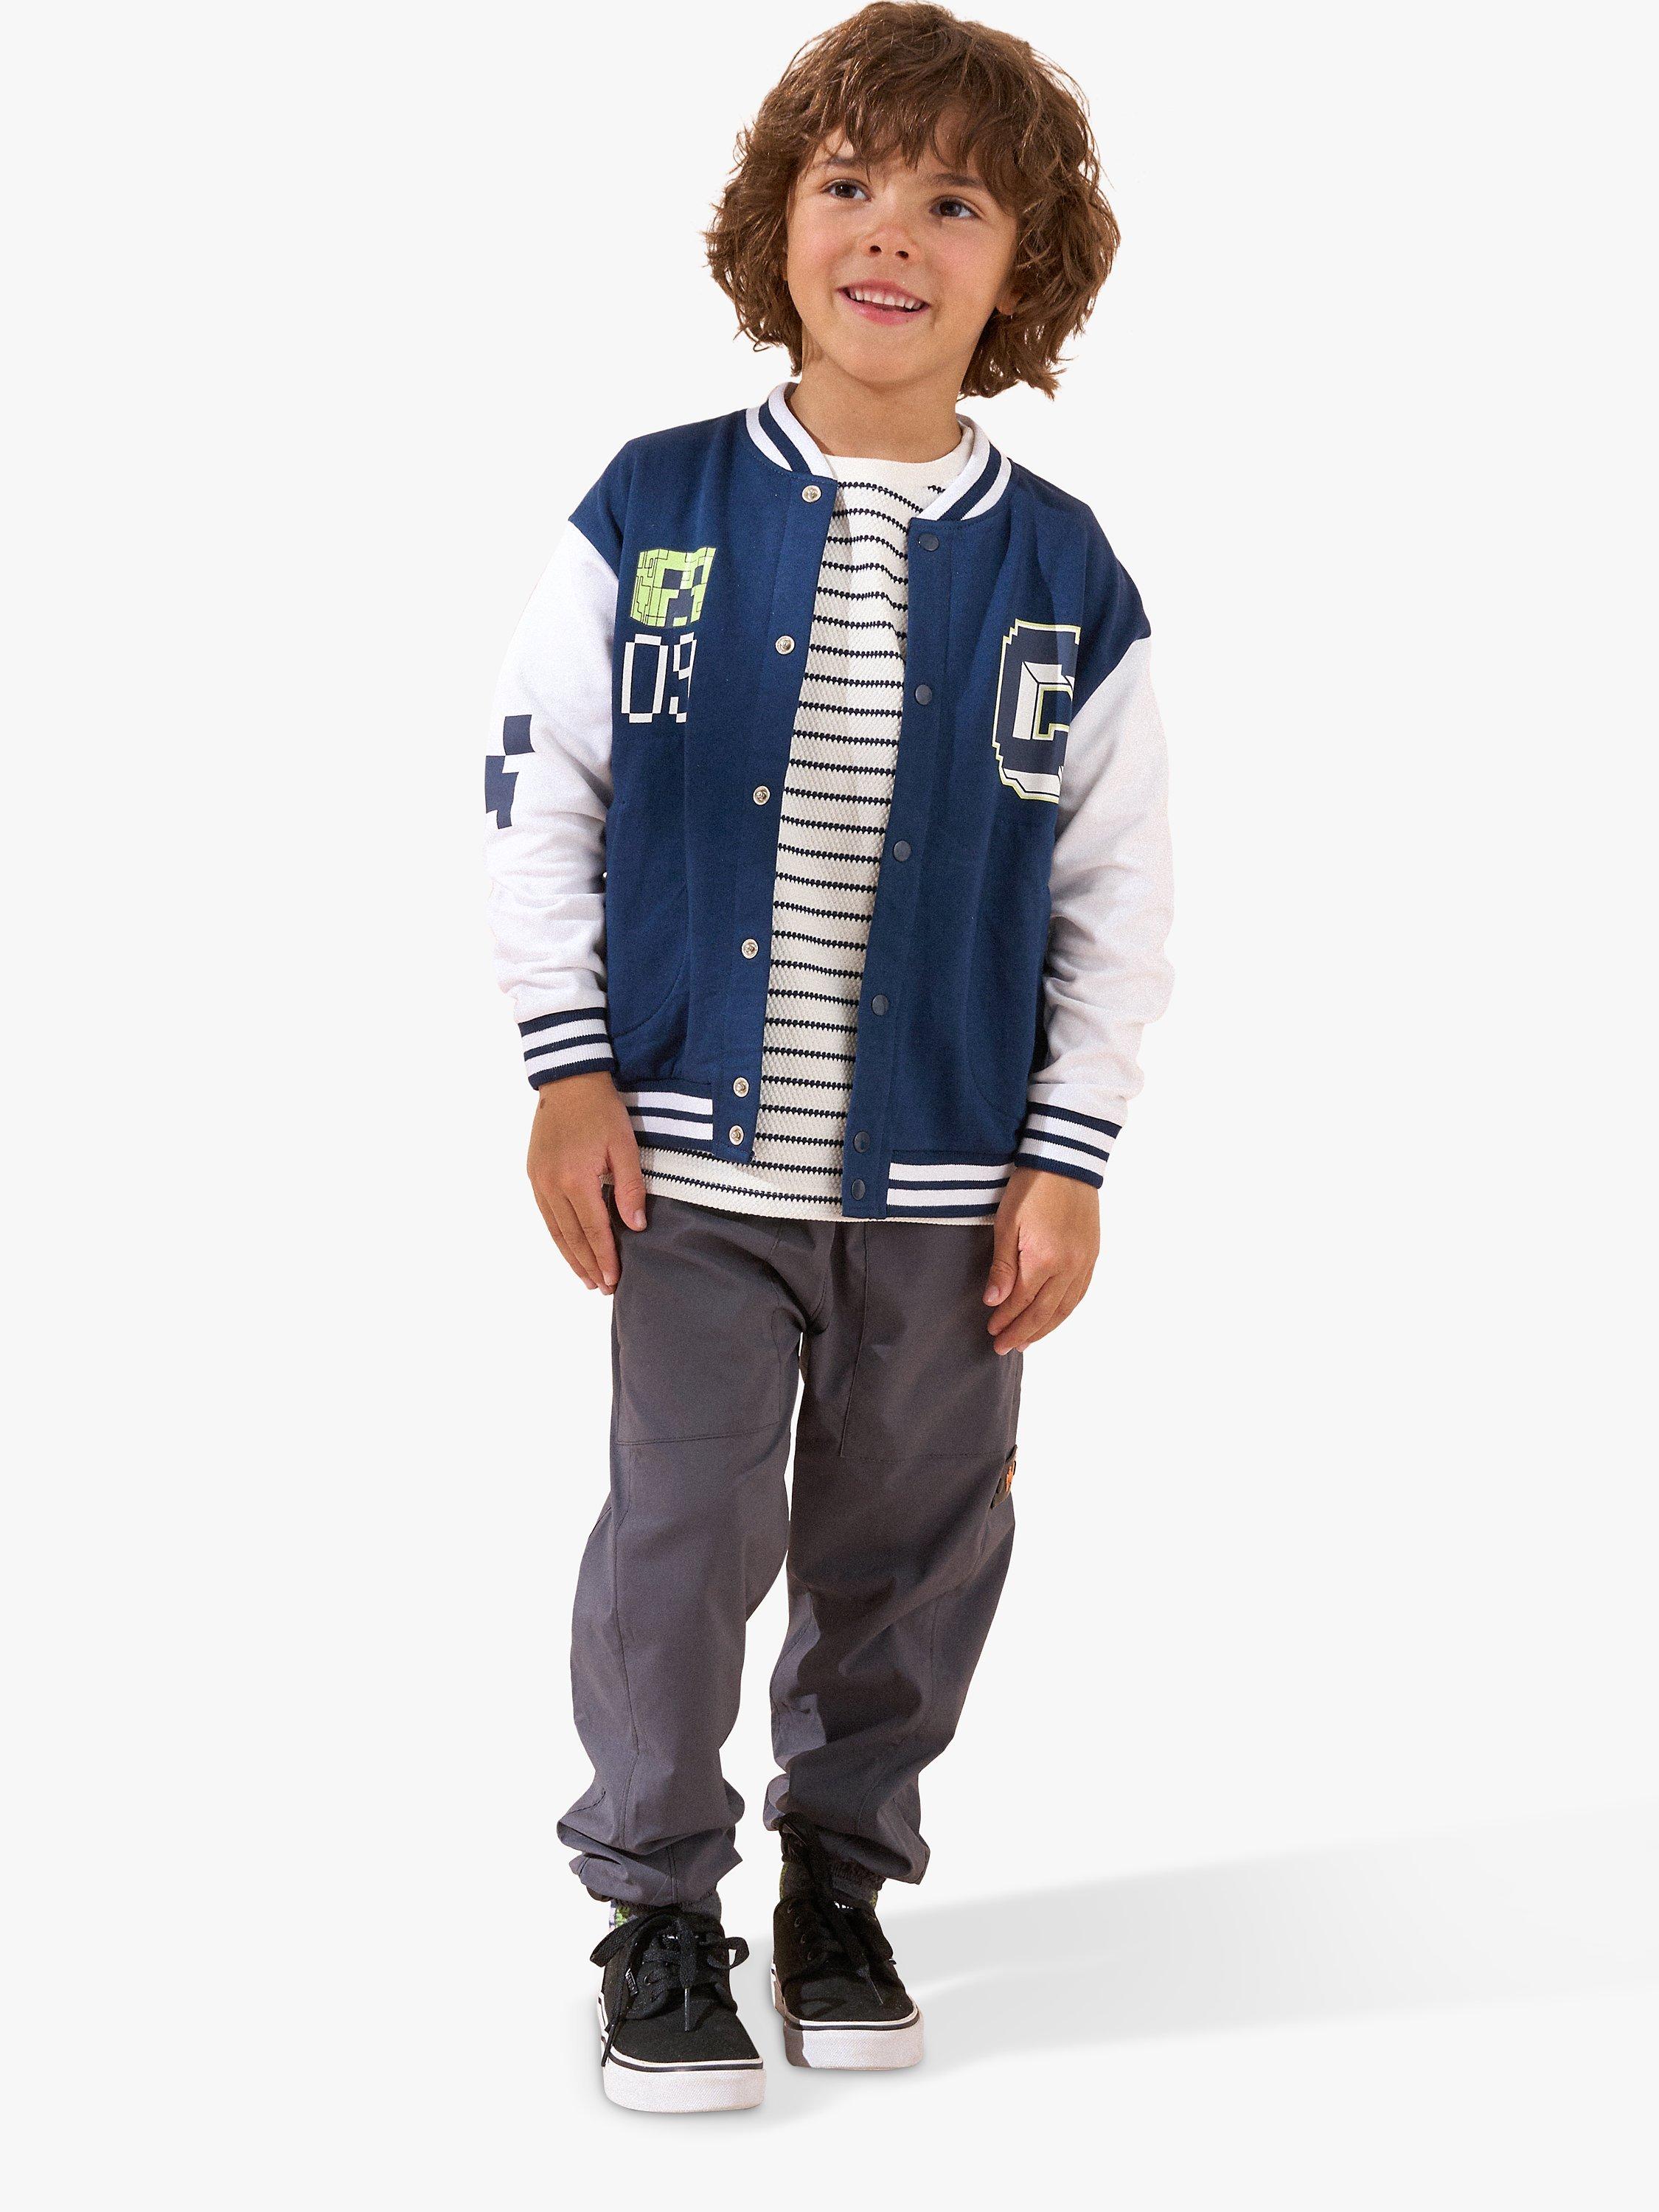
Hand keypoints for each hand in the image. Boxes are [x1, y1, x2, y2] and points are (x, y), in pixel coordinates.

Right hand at [526, 1072, 648, 1292]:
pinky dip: (558, 1237)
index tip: (614, 1280)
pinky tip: (568, 1248)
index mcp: (576, 1179)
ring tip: (585, 1278)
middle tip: (602, 1288)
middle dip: (588, 1265)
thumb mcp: (624, 1147)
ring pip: (555, 1230)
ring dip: (571, 1257)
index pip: (594, 1230)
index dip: (605, 1258)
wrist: (568, 1083)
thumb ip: (630, 1189)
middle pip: (572, 1237)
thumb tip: (635, 1227)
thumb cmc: (602, 1112)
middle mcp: (552, 1185)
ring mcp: (539, 1181)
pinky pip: (546, 1215)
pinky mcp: (534, 1175)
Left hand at [983, 1167, 1099, 1351]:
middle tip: (1003, 1347)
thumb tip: (994, 1302)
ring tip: (1027, 1342)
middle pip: (1043, 1312)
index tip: (991, 1332)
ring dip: (1045, 1328)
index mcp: (1044, 1259)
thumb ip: (1002, 1266)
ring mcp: (1084, 1262)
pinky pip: (1080, 1293)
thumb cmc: (1032, 1187)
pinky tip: (1054, 1319)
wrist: (1067, 1161)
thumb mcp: (1007, 1223)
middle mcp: (1069, 1267)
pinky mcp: (1092, 1255)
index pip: (1021, 1302)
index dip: (1006, 1319)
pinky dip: (1065, 1311)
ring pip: (1065, 1308)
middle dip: (1022, 1332)